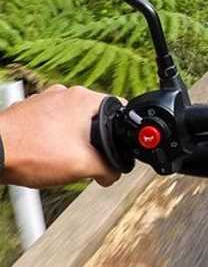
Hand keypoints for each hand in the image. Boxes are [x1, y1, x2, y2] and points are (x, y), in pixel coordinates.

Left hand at [0, 85, 120, 187]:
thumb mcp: (82, 166)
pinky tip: (43, 155)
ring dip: (71, 140)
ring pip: (71, 121)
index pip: (119, 109)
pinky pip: (50, 124)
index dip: (122, 132)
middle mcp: (65, 93)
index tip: (116, 148)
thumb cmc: (31, 153)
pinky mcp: (27, 110)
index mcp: (84, 98)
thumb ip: (108, 169)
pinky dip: (51, 138)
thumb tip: (113, 173)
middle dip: (94, 141)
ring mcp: (43, 100)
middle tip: (85, 160)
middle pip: (94, 118)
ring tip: (60, 160)